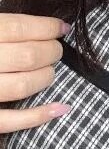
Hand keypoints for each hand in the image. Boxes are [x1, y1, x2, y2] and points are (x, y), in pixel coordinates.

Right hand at [0, 13, 71, 131]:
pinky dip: (38, 116)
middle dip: (51, 52)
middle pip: (28, 55)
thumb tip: (45, 28)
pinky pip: (10, 121)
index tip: (63, 28)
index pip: (19, 28)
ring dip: (45, 78)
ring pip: (22, 86)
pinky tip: (62, 108)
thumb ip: (3, 28)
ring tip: (49, 73)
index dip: (47, 27)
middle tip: (56, 51)